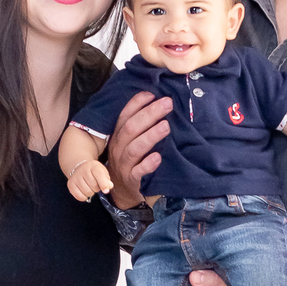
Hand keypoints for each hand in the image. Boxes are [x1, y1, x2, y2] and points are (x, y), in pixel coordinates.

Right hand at [66, 158, 113, 201]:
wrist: (79, 168)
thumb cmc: (94, 172)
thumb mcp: (102, 172)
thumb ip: (107, 180)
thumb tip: (109, 186)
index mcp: (93, 166)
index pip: (99, 175)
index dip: (103, 184)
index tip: (106, 191)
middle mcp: (83, 170)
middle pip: (93, 185)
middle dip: (97, 188)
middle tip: (96, 185)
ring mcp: (75, 177)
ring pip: (87, 192)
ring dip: (91, 193)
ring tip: (90, 188)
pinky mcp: (70, 184)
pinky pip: (79, 196)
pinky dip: (84, 197)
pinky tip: (84, 192)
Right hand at [105, 91, 172, 208]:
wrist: (123, 192)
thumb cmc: (132, 161)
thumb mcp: (131, 142)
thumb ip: (140, 126)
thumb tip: (160, 103)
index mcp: (118, 136)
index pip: (125, 115)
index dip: (137, 103)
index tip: (153, 93)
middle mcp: (119, 148)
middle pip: (131, 128)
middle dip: (149, 114)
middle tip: (168, 103)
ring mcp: (124, 165)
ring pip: (134, 148)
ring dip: (150, 135)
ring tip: (166, 126)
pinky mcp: (132, 181)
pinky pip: (138, 172)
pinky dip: (148, 164)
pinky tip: (158, 157)